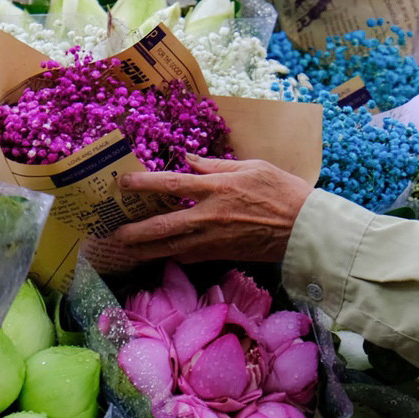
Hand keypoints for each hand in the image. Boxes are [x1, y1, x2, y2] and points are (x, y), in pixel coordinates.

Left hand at [106, 155, 313, 265]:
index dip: (143, 184)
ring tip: (126, 250)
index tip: (122, 183)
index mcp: (217, 188)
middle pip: (163, 225)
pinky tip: (160, 255)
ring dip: (146, 250)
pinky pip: (190, 256)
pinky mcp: (222, 254)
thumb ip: (217, 166)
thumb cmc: (283, 191)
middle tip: (113, 233)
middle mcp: (210, 215)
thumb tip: (190, 161)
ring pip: (172, 247)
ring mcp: (215, 238)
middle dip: (136, 231)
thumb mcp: (252, 167)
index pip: (171, 184)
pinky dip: (172, 255)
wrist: (305, 228)